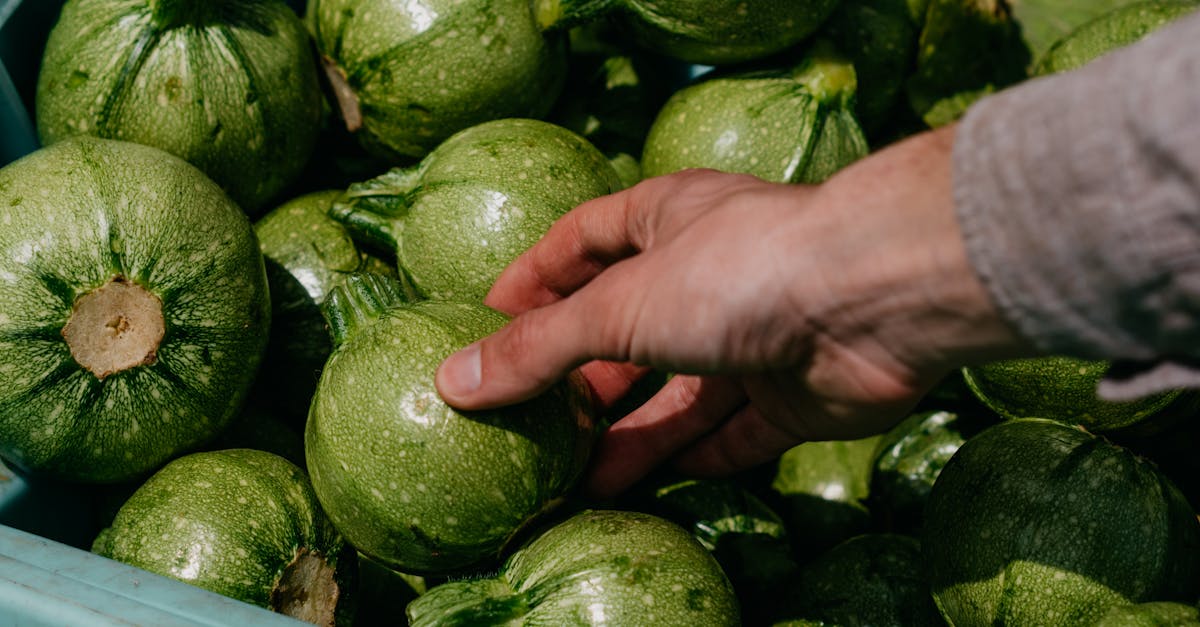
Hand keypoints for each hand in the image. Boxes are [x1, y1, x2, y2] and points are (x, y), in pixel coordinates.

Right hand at [436, 124, 1028, 499]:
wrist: (874, 300)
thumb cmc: (737, 269)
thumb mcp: (618, 305)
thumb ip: (539, 348)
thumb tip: (454, 380)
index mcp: (665, 221)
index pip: (582, 242)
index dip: (535, 278)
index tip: (488, 319)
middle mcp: (708, 275)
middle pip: (628, 330)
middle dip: (580, 376)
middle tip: (530, 422)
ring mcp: (753, 337)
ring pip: (677, 394)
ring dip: (628, 434)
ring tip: (573, 479)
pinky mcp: (791, 395)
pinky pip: (730, 433)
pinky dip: (690, 458)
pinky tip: (647, 489)